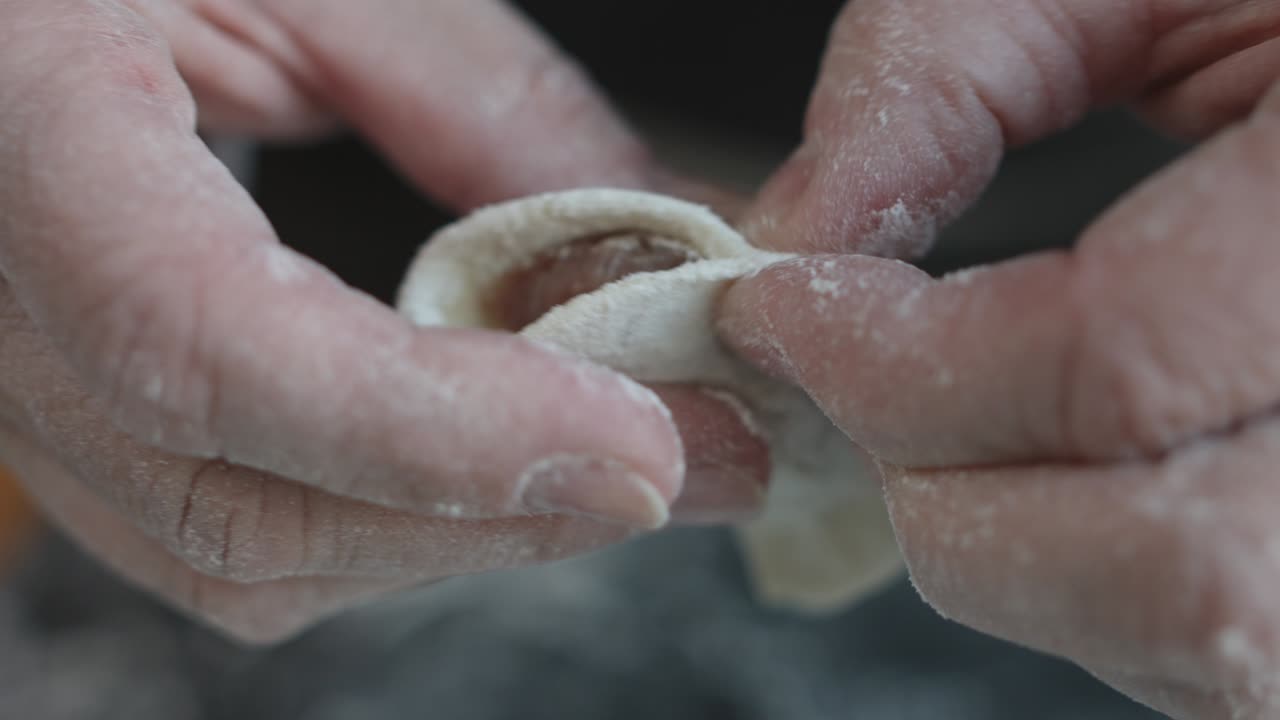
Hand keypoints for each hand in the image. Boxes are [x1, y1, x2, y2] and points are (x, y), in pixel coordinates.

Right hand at [0, 0, 766, 642]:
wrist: (29, 14)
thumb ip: (476, 103)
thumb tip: (652, 238)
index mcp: (22, 137)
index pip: (196, 335)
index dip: (428, 424)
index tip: (632, 443)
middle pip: (239, 501)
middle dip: (499, 509)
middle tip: (697, 461)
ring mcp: (19, 388)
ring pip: (240, 551)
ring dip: (464, 532)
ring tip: (629, 469)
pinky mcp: (72, 421)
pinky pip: (228, 529)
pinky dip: (391, 522)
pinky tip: (497, 465)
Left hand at [718, 1, 1279, 716]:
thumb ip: (945, 70)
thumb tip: (803, 226)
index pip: (1112, 368)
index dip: (894, 364)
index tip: (781, 313)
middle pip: (1162, 566)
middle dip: (943, 488)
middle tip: (855, 382)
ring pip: (1203, 638)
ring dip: (1017, 549)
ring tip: (955, 415)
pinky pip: (1227, 646)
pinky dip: (1098, 584)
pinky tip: (1059, 466)